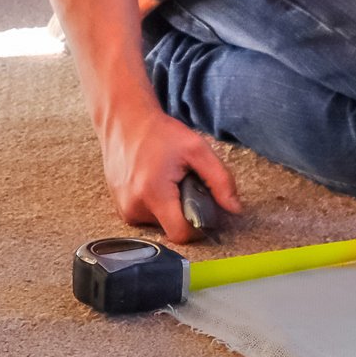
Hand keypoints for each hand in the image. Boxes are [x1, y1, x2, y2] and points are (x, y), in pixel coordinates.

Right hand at [99, 109, 242, 243]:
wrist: (125, 122)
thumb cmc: (161, 133)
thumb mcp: (197, 149)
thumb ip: (220, 180)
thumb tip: (235, 208)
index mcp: (153, 194)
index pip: (181, 234)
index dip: (198, 226)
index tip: (202, 205)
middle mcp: (134, 207)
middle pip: (171, 228)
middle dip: (183, 212)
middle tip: (183, 184)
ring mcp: (124, 210)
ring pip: (159, 225)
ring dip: (170, 208)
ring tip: (168, 181)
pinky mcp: (120, 208)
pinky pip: (147, 218)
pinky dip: (157, 206)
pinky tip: (156, 183)